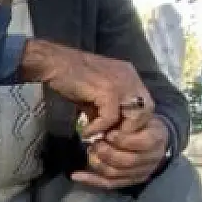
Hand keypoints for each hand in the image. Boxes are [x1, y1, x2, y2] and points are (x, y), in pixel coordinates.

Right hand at [18, 40, 153, 138]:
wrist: (54, 63)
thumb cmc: (71, 77)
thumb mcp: (94, 94)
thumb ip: (105, 108)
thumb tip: (107, 130)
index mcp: (129, 76)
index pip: (145, 103)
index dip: (135, 121)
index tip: (116, 133)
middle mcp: (130, 77)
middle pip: (147, 110)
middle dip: (131, 128)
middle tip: (111, 138)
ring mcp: (120, 82)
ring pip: (135, 115)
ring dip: (119, 131)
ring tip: (100, 137)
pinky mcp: (107, 90)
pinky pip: (111, 117)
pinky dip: (98, 128)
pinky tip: (86, 131)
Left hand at [74, 114, 170, 189]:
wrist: (153, 138)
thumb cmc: (142, 122)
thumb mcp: (140, 113)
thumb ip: (129, 118)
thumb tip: (109, 124)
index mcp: (156, 139)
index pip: (142, 143)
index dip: (123, 139)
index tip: (108, 133)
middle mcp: (151, 159)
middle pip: (126, 161)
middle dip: (107, 152)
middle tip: (95, 142)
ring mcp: (140, 172)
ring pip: (115, 174)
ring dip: (98, 163)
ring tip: (90, 151)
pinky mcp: (128, 181)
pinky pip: (108, 184)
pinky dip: (91, 180)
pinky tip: (76, 175)